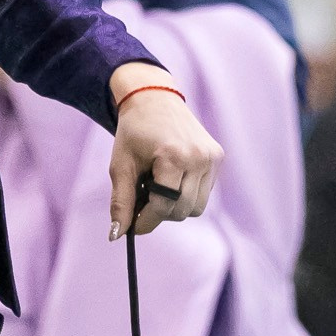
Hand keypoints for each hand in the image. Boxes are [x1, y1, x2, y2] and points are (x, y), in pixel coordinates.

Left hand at [107, 65, 223, 237]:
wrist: (154, 99)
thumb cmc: (134, 131)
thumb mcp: (120, 165)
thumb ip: (121, 202)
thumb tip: (116, 236)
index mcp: (173, 156)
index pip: (164, 206)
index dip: (147, 221)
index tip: (133, 227)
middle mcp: (199, 157)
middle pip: (182, 211)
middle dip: (161, 213)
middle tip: (144, 199)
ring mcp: (212, 157)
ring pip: (197, 206)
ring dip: (176, 206)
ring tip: (159, 186)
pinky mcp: (218, 157)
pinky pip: (204, 193)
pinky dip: (188, 194)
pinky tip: (173, 177)